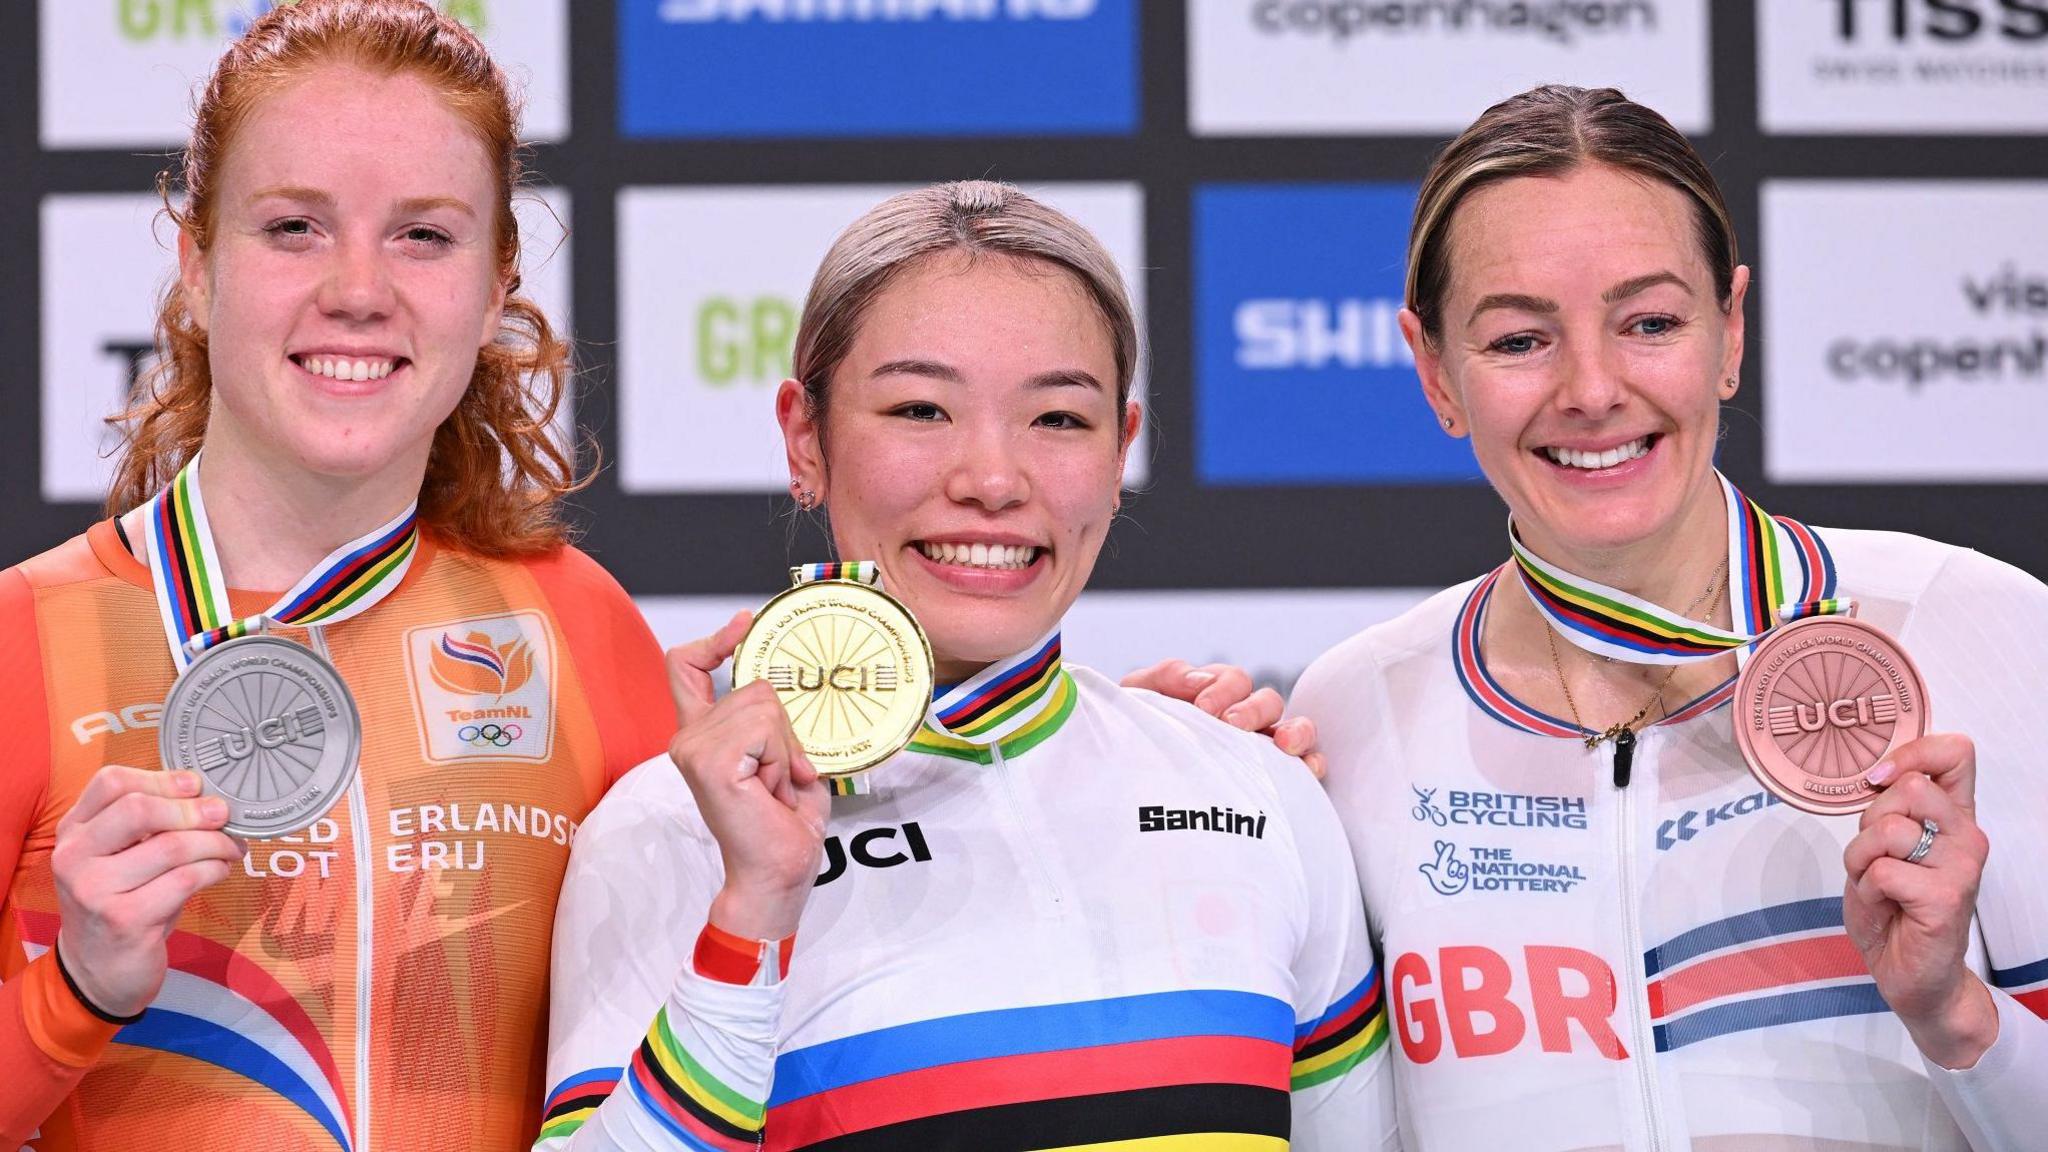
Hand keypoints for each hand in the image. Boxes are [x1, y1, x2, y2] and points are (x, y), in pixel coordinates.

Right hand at [52, 766, 243, 1017]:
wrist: (98, 971)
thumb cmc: (122, 902)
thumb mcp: (121, 857)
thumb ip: (149, 824)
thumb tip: (207, 793)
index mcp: (74, 831)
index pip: (111, 782)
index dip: (161, 779)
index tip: (196, 785)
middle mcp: (74, 857)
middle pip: (138, 809)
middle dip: (192, 809)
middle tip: (223, 814)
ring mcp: (94, 890)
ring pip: (171, 847)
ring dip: (214, 843)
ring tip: (230, 847)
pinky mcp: (124, 920)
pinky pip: (184, 880)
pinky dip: (213, 870)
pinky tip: (220, 871)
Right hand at [666, 611, 828, 941]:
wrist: (777, 872)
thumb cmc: (782, 825)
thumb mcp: (782, 758)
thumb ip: (773, 723)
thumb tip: (784, 685)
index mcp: (702, 736)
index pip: (685, 667)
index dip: (714, 640)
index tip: (744, 624)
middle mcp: (688, 738)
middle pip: (754, 686)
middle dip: (785, 729)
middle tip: (781, 776)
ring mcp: (693, 749)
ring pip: (764, 705)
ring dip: (785, 748)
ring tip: (774, 786)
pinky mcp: (709, 762)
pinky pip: (765, 730)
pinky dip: (781, 758)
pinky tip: (771, 790)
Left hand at [1120, 658, 1323, 777]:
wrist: (1131, 788)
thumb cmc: (1136, 738)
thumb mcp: (1140, 699)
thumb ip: (1165, 677)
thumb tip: (1198, 678)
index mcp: (1216, 695)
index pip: (1233, 680)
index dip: (1222, 689)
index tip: (1203, 710)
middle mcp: (1244, 720)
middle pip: (1267, 701)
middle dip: (1252, 710)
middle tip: (1231, 726)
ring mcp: (1262, 750)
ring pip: (1294, 729)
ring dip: (1295, 732)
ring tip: (1282, 744)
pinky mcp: (1275, 781)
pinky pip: (1305, 768)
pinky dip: (1311, 764)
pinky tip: (1306, 770)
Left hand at [1842, 733, 1997, 1067]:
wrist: (1911, 974)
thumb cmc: (1894, 908)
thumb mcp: (1883, 847)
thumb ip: (1888, 809)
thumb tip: (1876, 774)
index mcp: (1953, 817)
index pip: (1955, 753)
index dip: (1911, 753)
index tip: (1879, 780)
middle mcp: (1966, 836)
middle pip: (1909, 787)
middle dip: (1869, 822)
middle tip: (1875, 858)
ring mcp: (1961, 867)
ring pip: (1889, 830)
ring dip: (1861, 860)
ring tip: (1877, 886)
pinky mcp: (1946, 897)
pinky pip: (1881, 871)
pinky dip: (1866, 889)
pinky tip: (1885, 907)